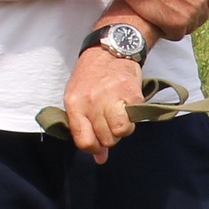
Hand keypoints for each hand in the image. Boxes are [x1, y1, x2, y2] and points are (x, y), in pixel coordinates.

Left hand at [61, 46, 145, 161]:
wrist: (111, 48)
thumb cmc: (92, 75)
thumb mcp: (79, 98)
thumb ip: (85, 128)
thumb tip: (100, 159)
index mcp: (74, 103)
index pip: (83, 141)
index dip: (94, 148)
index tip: (99, 145)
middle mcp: (91, 101)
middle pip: (105, 139)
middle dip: (110, 136)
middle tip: (110, 123)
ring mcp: (111, 97)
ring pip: (120, 132)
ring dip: (122, 128)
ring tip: (120, 116)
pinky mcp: (131, 94)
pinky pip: (133, 120)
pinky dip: (133, 117)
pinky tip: (128, 106)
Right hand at [117, 0, 208, 38]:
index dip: (201, 0)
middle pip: (203, 14)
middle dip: (191, 12)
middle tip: (174, 7)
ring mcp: (189, 13)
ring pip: (191, 25)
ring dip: (181, 22)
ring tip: (166, 14)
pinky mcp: (175, 25)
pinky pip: (177, 34)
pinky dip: (169, 31)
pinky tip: (160, 22)